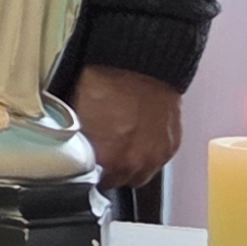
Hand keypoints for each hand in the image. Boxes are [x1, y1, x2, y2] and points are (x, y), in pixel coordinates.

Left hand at [72, 64, 181, 188]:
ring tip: (125, 144)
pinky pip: (158, 160)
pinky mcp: (171, 146)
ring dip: (132, 165)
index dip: (90, 171)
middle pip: (119, 182)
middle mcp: (133, 164)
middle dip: (111, 170)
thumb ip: (79, 141)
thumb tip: (75, 147)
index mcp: (106, 159)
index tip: (89, 163)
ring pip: (141, 175)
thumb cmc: (108, 82)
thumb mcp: (78, 114)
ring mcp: (155, 157)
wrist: (140, 64)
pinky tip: (141, 136)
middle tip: (106, 152)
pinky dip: (149, 152)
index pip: (94, 182)